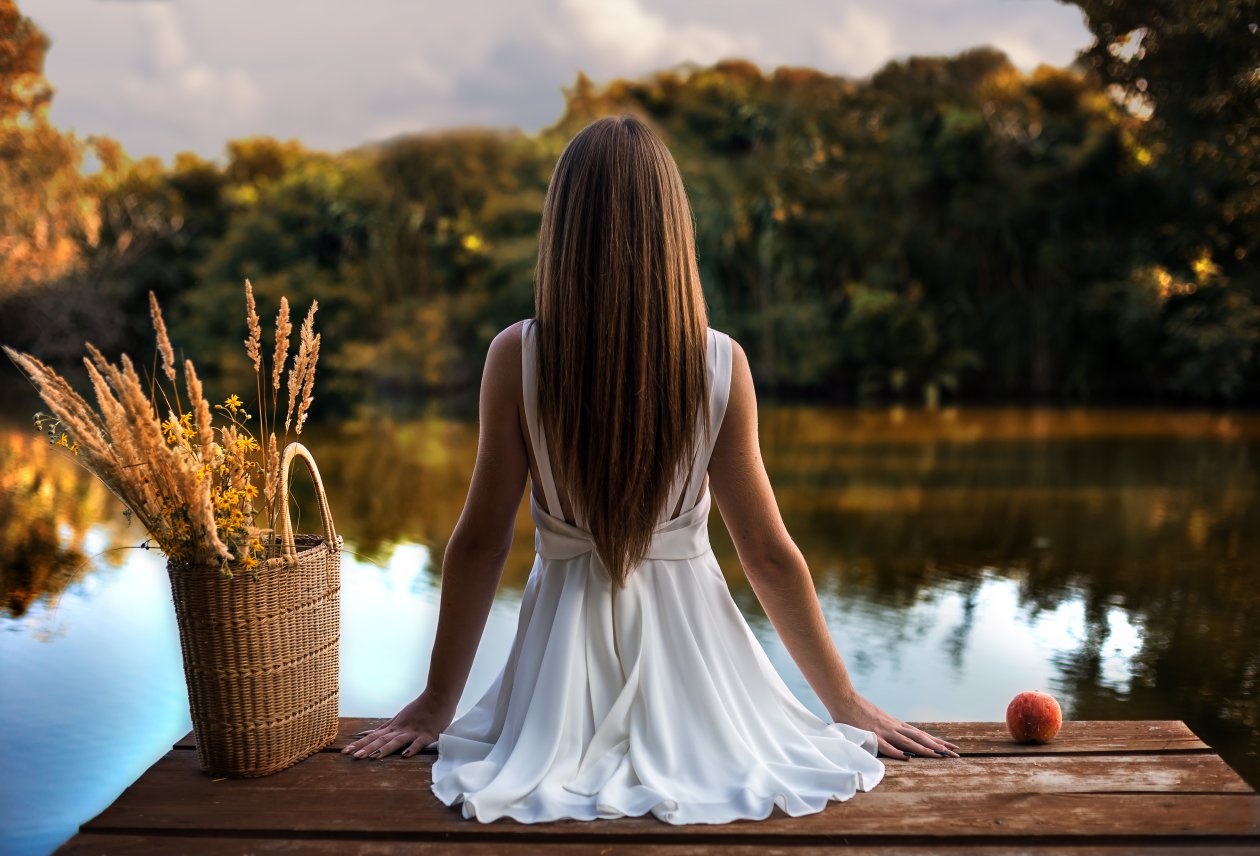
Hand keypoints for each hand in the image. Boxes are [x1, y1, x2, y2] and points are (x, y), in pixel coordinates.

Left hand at [341, 690, 455, 759]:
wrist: (439, 697)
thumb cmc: (421, 708)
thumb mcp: (399, 717)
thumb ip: (384, 728)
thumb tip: (364, 734)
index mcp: (394, 727)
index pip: (373, 736)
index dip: (359, 744)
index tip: (345, 751)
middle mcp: (400, 730)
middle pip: (381, 740)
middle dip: (367, 748)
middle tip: (353, 756)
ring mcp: (413, 732)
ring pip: (396, 741)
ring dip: (385, 749)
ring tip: (373, 756)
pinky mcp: (427, 735)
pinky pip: (419, 743)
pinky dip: (412, 748)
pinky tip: (405, 755)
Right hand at [831, 694, 960, 759]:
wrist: (843, 698)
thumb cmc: (857, 710)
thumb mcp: (877, 720)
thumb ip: (886, 728)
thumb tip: (895, 738)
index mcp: (895, 724)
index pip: (920, 734)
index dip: (936, 741)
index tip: (950, 747)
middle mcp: (894, 727)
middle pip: (920, 738)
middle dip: (938, 746)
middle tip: (955, 754)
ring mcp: (884, 731)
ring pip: (908, 742)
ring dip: (924, 749)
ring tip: (940, 756)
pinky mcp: (871, 734)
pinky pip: (886, 746)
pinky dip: (897, 751)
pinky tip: (907, 758)